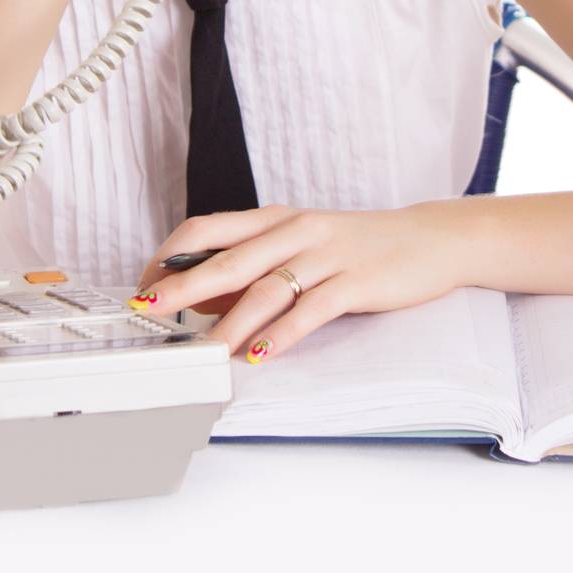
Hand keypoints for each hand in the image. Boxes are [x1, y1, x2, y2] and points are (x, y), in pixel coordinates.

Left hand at [129, 201, 471, 362]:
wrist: (428, 239)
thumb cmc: (356, 247)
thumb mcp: (300, 245)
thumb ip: (254, 266)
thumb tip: (200, 301)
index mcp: (275, 218)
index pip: (207, 228)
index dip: (171, 255)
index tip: (144, 283)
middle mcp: (295, 230)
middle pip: (229, 258)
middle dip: (184, 286)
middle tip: (150, 309)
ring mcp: (326, 255)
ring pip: (267, 287)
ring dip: (230, 322)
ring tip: (202, 350)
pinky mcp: (355, 281)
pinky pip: (312, 309)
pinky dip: (284, 334)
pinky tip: (262, 354)